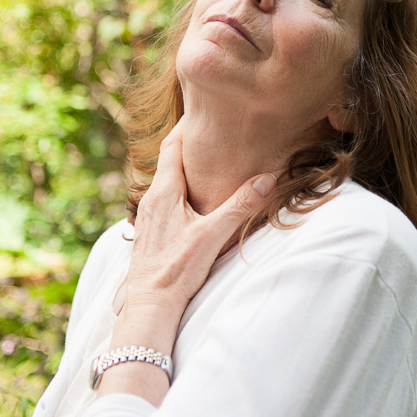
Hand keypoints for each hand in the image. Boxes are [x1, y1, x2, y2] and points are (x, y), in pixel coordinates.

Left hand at [125, 122, 275, 315]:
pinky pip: (164, 200)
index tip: (201, 111)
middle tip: (209, 131)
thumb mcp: (213, 235)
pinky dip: (179, 190)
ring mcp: (148, 217)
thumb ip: (241, 205)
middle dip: (188, 145)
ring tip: (205, 161)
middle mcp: (151, 199)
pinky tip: (193, 200)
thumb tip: (268, 178)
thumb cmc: (177, 269)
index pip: (171, 146)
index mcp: (164, 191)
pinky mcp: (150, 232)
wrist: (148, 305)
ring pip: (166, 181)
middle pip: (168, 160)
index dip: (186, 126)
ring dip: (183, 169)